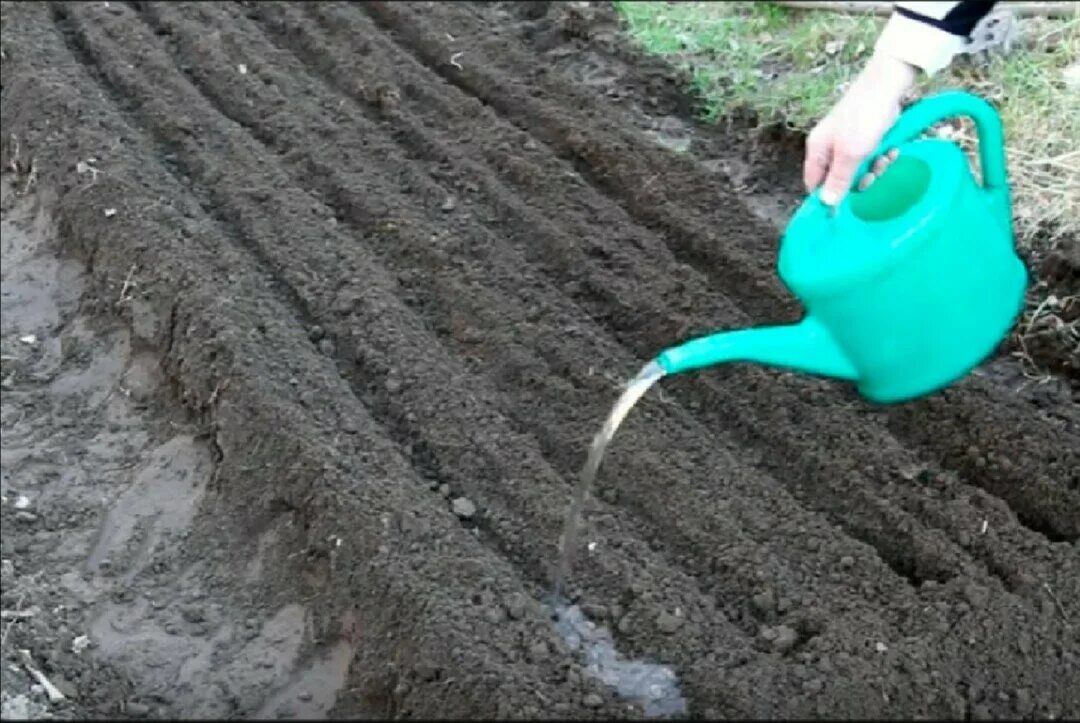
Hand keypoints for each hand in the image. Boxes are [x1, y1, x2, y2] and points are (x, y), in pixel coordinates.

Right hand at [803, 53, 916, 205]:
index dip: (829, 197)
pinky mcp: (864, 136)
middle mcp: (828, 147)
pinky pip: (870, 156)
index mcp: (817, 150)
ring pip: (858, 169)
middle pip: (840, 179)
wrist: (888, 83)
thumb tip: (825, 204)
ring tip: (887, 157)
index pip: (815, 184)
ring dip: (876, 168)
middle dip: (860, 179)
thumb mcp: (851, 154)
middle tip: (875, 172)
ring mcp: (847, 141)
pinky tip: (892, 150)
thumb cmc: (865, 118)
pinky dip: (882, 156)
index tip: (846, 207)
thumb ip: (838, 180)